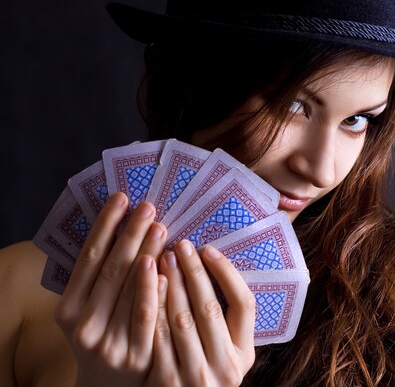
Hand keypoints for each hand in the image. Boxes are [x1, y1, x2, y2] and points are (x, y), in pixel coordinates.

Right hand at [54, 193, 166, 386]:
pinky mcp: (136, 357)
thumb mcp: (89, 310)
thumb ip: (100, 278)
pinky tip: (166, 268)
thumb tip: (123, 225)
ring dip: (147, 254)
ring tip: (160, 227)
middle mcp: (84, 326)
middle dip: (130, 234)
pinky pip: (148, 317)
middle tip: (147, 206)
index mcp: (68, 309)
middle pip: (111, 270)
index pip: (88, 258)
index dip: (105, 225)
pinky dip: (156, 290)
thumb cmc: (103, 336)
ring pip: (130, 291)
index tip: (121, 197)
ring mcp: (109, 343)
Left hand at [145, 240, 255, 386]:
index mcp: (245, 353)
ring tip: (163, 258)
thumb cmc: (202, 371)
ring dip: (172, 284)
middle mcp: (226, 366)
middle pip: (210, 307)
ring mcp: (196, 375)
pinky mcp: (167, 381)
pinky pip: (158, 336)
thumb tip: (212, 266)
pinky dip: (154, 307)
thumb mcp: (224, 352)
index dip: (227, 273)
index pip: (244, 304)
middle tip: (181, 245)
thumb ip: (224, 322)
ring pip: (182, 319)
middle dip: (194, 271)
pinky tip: (148, 286)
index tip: (209, 249)